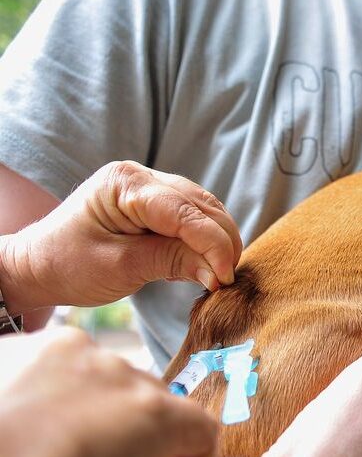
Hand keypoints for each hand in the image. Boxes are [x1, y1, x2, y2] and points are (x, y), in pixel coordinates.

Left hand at [0, 161, 242, 313]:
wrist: (38, 265)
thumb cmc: (68, 265)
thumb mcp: (120, 268)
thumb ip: (172, 262)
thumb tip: (218, 273)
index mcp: (125, 184)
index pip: (185, 212)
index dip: (213, 244)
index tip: (226, 278)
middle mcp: (142, 176)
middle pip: (202, 206)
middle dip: (221, 242)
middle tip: (227, 280)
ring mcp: (150, 185)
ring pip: (205, 209)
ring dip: (218, 240)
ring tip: (219, 274)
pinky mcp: (156, 202)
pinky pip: (194, 216)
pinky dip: (205, 239)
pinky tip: (203, 262)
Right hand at [0, 327, 217, 456]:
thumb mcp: (11, 444)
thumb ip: (37, 446)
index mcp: (35, 356)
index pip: (79, 381)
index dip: (83, 426)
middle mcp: (79, 354)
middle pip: (120, 395)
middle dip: (116, 443)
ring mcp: (120, 378)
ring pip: (157, 410)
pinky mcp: (157, 411)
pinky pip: (199, 431)